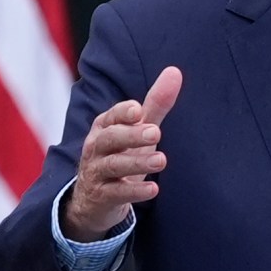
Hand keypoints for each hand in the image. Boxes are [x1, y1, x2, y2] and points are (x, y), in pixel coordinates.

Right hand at [62, 66, 182, 240]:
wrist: (95, 199)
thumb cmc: (121, 155)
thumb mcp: (138, 130)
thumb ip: (156, 105)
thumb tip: (175, 71)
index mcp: (105, 127)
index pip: (111, 116)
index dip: (122, 113)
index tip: (137, 110)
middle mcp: (97, 147)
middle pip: (110, 138)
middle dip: (131, 135)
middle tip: (156, 132)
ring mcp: (97, 172)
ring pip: (113, 165)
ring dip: (137, 162)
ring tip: (161, 160)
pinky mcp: (102, 196)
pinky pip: (116, 193)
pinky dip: (134, 191)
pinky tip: (153, 190)